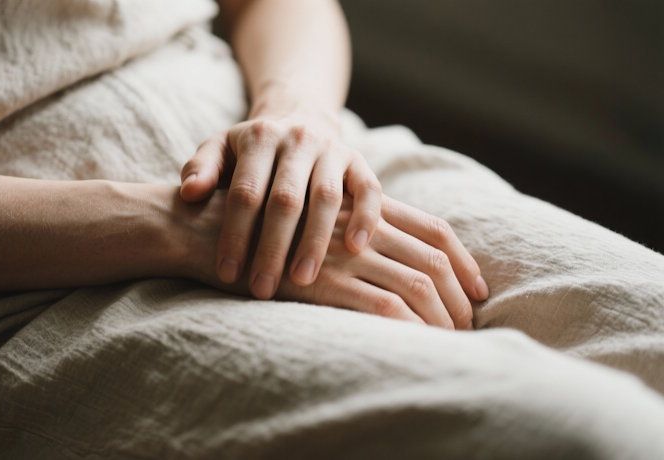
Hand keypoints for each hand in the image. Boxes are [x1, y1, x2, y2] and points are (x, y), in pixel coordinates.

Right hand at [174, 188, 489, 329]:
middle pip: (433, 259)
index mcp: (362, 206)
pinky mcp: (321, 280)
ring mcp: (341, 251)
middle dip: (460, 296)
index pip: (434, 228)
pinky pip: (381, 306)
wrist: (204, 226)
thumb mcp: (307, 224)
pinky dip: (408, 329)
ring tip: (450, 343)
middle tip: (470, 326)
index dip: (464, 260)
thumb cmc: (255, 230)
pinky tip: (416, 345)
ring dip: (441, 317)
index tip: (480, 290)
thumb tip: (384, 269)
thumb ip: (344, 234)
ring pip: (416, 284)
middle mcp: (359, 224)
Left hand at [180, 108, 381, 300]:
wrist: (299, 118)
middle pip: (286, 199)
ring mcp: (332, 150)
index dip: (236, 234)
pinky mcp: (358, 161)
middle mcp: (297, 140)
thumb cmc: (251, 150)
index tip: (227, 273)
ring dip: (315, 241)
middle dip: (273, 247)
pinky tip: (355, 249)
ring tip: (302, 280)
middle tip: (262, 289)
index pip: (245, 192)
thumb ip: (201, 168)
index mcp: (259, 137)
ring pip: (327, 197)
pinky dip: (365, 218)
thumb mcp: (220, 148)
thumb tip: (189, 194)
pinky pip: (369, 189)